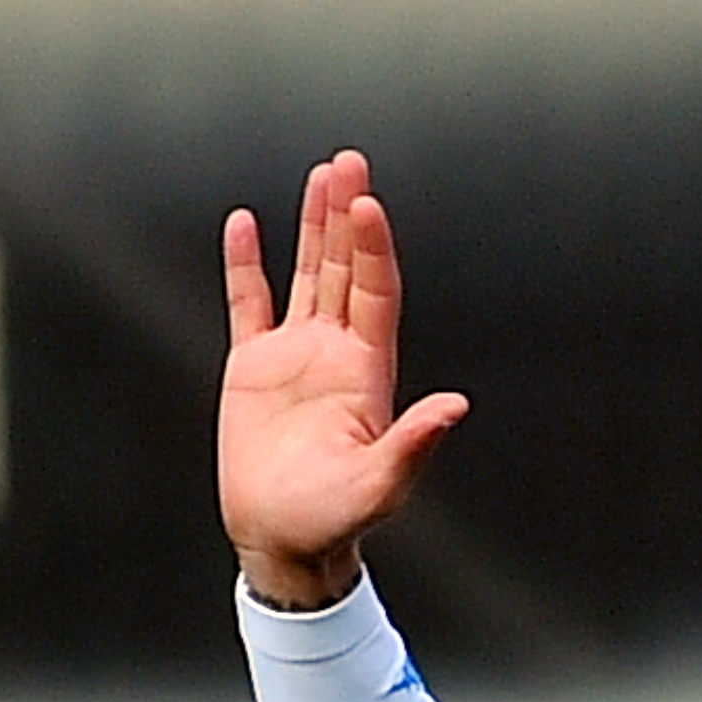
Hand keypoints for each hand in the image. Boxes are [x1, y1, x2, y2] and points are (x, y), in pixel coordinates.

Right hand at [219, 150, 469, 609]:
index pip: (375, 294)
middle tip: (350, 162)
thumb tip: (456, 407)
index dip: (373, 249)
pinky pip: (249, 304)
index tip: (367, 205)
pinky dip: (246, 265)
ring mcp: (295, 355)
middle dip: (348, 217)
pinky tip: (244, 224)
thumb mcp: (380, 486)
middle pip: (346, 269)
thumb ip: (413, 444)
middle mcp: (336, 353)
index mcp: (368, 372)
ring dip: (313, 226)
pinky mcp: (253, 368)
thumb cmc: (334, 520)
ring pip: (307, 275)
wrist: (282, 540)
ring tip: (322, 174)